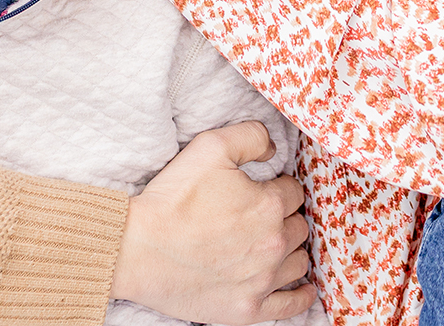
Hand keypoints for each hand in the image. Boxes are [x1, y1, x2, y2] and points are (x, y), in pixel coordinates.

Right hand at [111, 122, 316, 323]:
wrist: (138, 250)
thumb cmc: (172, 199)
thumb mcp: (210, 147)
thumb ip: (252, 136)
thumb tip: (275, 150)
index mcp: (268, 206)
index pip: (293, 192)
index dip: (278, 186)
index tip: (263, 190)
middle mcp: (273, 244)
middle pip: (298, 226)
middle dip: (285, 217)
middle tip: (262, 217)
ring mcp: (262, 280)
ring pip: (298, 262)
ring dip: (291, 250)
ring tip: (276, 245)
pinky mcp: (247, 309)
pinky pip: (290, 305)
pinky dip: (301, 296)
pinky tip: (305, 289)